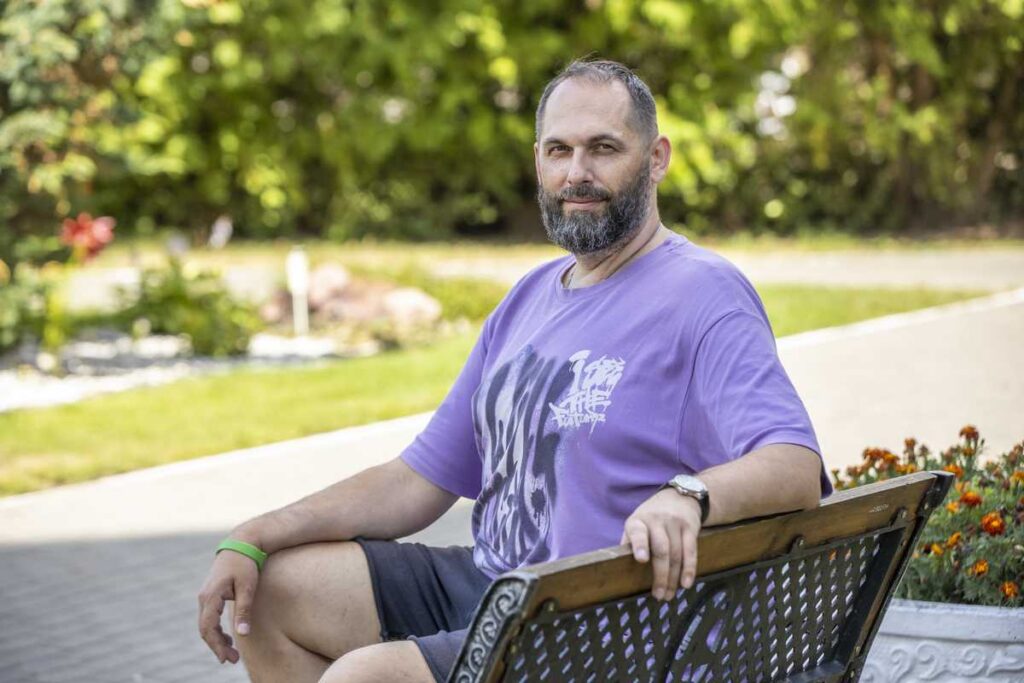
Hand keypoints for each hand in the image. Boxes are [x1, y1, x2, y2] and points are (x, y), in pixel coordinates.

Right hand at [197, 548, 259, 663]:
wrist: (241, 544)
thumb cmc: (246, 564)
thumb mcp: (248, 587)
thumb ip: (244, 610)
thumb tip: (243, 634)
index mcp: (211, 596)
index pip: (208, 627)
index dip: (216, 645)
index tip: (226, 659)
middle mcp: (204, 597)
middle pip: (205, 629)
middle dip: (217, 646)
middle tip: (231, 660)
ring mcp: (205, 596)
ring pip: (206, 624)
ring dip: (216, 639)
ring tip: (231, 653)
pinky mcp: (210, 595)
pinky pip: (209, 617)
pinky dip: (216, 630)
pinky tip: (228, 638)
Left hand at [620, 488, 701, 600]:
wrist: (678, 496)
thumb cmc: (651, 518)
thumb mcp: (636, 523)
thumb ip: (630, 543)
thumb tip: (619, 568)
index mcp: (638, 521)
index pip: (638, 533)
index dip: (640, 545)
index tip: (641, 559)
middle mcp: (656, 521)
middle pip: (661, 550)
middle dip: (660, 575)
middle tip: (658, 595)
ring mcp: (675, 523)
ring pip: (676, 554)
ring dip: (673, 578)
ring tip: (668, 595)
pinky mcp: (690, 527)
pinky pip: (691, 550)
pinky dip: (689, 569)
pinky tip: (686, 583)